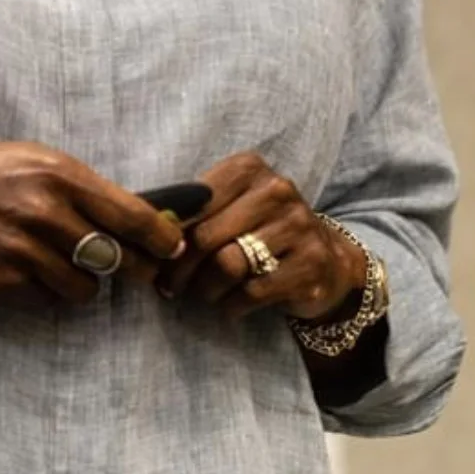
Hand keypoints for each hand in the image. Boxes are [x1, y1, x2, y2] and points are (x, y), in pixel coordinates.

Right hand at [0, 140, 186, 312]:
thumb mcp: (32, 160)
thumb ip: (79, 187)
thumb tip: (132, 215)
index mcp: (58, 175)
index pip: (132, 216)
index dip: (163, 237)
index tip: (176, 246)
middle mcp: (45, 214)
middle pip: (118, 258)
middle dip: (136, 268)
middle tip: (141, 271)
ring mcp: (23, 252)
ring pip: (85, 288)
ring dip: (84, 282)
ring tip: (64, 263)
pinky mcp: (2, 283)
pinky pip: (48, 301)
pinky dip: (47, 292)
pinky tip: (28, 270)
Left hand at [156, 151, 365, 326]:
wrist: (326, 260)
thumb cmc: (261, 231)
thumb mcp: (230, 208)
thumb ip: (194, 212)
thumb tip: (147, 229)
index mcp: (250, 167)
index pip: (194, 202)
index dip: (170, 235)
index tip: (158, 256)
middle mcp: (277, 190)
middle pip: (207, 236)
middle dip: (181, 268)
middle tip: (170, 287)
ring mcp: (299, 226)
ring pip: (228, 265)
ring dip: (206, 289)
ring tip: (204, 294)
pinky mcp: (311, 265)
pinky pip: (253, 292)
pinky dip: (232, 305)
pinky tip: (231, 305)